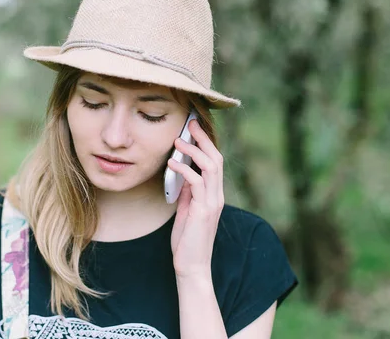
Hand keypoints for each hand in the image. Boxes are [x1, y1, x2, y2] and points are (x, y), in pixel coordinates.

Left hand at [167, 119, 224, 279]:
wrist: (192, 266)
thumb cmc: (187, 240)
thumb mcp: (186, 210)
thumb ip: (187, 192)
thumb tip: (182, 172)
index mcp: (214, 195)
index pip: (215, 162)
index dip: (206, 143)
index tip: (194, 129)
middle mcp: (217, 196)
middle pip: (216, 159)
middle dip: (203, 139)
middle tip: (190, 124)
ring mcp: (213, 203)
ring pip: (211, 167)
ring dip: (193, 151)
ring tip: (178, 141)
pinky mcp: (204, 211)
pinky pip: (197, 183)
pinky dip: (185, 169)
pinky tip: (172, 162)